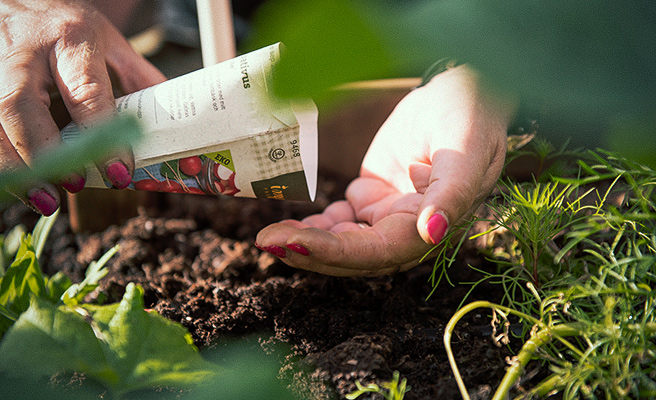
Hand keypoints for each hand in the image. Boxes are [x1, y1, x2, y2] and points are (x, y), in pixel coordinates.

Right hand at [0, 0, 165, 214]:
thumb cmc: (68, 25)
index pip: (86, 93)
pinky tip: (20, 182)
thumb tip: (174, 123)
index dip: (101, 137)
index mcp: (72, 40)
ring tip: (44, 200)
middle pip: (21, 105)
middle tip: (73, 185)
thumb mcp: (109, 42)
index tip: (119, 173)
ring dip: (14, 165)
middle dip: (44, 153)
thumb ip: (138, 78)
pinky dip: (2, 157)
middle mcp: (26, 50)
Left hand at [256, 65, 513, 275]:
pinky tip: (288, 224)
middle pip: (355, 255)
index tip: (294, 243)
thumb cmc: (470, 115)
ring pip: (344, 243)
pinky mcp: (373, 199)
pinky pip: (340, 223)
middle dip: (310, 252)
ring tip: (268, 236)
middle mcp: (409, 229)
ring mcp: (388, 215)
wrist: (462, 93)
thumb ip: (453, 193)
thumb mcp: (467, 149)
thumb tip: (431, 233)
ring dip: (307, 243)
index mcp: (433, 224)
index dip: (336, 252)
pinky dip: (314, 227)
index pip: (380, 250)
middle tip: (266, 241)